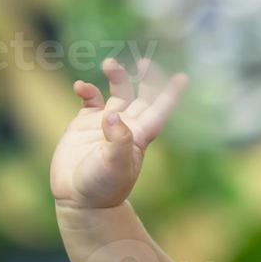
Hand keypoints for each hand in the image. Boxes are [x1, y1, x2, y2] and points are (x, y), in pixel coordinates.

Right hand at [50, 57, 187, 208]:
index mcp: (140, 135)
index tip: (183, 77)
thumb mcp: (114, 165)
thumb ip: (117, 140)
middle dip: (146, 78)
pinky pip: (89, 100)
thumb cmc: (102, 188)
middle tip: (145, 62)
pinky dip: (86, 89)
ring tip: (109, 64)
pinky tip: (80, 87)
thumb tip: (112, 114)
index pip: (159, 110)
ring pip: (117, 92)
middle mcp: (126, 126)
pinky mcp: (83, 124)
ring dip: (116, 76)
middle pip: (142, 95)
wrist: (78, 199)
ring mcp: (105, 123)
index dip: (171, 94)